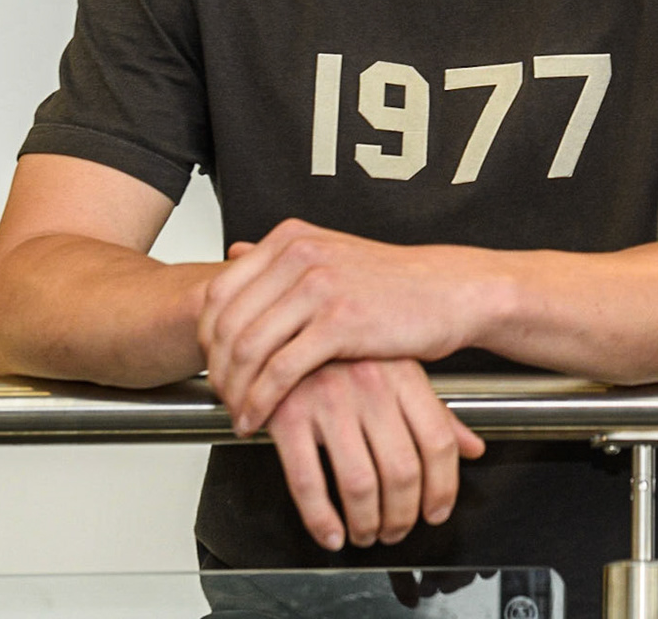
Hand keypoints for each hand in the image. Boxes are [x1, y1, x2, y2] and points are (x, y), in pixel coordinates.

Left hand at [200, 219, 478, 434]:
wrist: (452, 291)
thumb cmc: (398, 282)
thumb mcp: (334, 255)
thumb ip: (284, 258)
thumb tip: (237, 253)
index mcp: (292, 238)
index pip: (219, 291)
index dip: (205, 336)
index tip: (211, 365)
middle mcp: (300, 255)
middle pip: (226, 321)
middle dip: (216, 368)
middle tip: (219, 397)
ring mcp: (320, 286)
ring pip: (248, 347)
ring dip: (234, 390)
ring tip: (237, 413)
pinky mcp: (340, 322)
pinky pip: (280, 370)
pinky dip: (260, 401)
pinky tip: (258, 418)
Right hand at [263, 358, 484, 551]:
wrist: (282, 321)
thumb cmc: (346, 351)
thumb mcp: (399, 370)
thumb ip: (437, 413)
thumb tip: (473, 448)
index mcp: (404, 375)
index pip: (439, 442)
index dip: (443, 488)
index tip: (436, 513)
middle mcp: (371, 386)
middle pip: (402, 470)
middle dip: (403, 515)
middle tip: (397, 532)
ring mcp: (329, 400)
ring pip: (359, 483)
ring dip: (366, 523)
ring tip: (366, 534)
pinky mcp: (287, 415)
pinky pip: (308, 481)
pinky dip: (321, 519)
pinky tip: (330, 533)